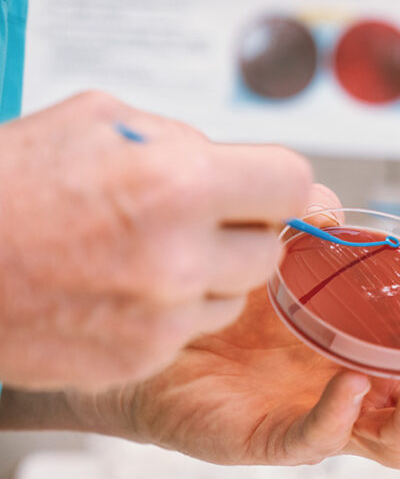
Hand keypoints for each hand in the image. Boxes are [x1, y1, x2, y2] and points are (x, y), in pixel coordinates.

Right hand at [0, 91, 311, 389]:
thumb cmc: (12, 182)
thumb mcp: (101, 121)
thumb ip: (189, 144)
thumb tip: (254, 170)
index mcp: (178, 183)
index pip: (292, 184)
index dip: (277, 182)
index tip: (263, 187)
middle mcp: (180, 258)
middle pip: (269, 249)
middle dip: (242, 231)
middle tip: (195, 218)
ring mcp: (162, 317)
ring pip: (236, 295)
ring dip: (210, 274)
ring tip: (147, 253)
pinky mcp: (141, 358)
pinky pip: (193, 328)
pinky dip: (174, 310)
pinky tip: (123, 288)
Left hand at [103, 191, 399, 469]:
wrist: (153, 333)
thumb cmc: (226, 300)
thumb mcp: (282, 260)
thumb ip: (316, 233)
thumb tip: (337, 210)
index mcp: (372, 347)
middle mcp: (356, 387)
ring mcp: (318, 417)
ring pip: (394, 444)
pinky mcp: (267, 438)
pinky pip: (314, 441)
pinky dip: (338, 419)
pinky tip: (347, 388)